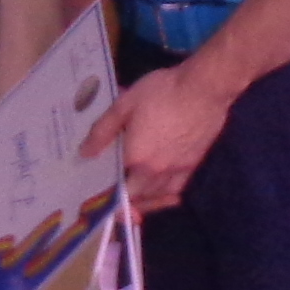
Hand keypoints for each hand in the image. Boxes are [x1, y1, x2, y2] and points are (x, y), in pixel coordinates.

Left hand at [81, 57, 230, 213]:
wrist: (204, 89)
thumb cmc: (161, 92)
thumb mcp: (124, 105)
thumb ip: (103, 131)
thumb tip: (85, 153)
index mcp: (137, 159)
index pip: (120, 189)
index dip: (110, 197)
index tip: (103, 200)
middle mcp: (158, 171)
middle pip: (140, 196)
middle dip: (128, 200)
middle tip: (117, 197)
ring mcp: (180, 169)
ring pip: (160, 195)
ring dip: (147, 200)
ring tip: (136, 196)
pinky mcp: (195, 164)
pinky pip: (178, 188)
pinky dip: (168, 194)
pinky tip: (162, 188)